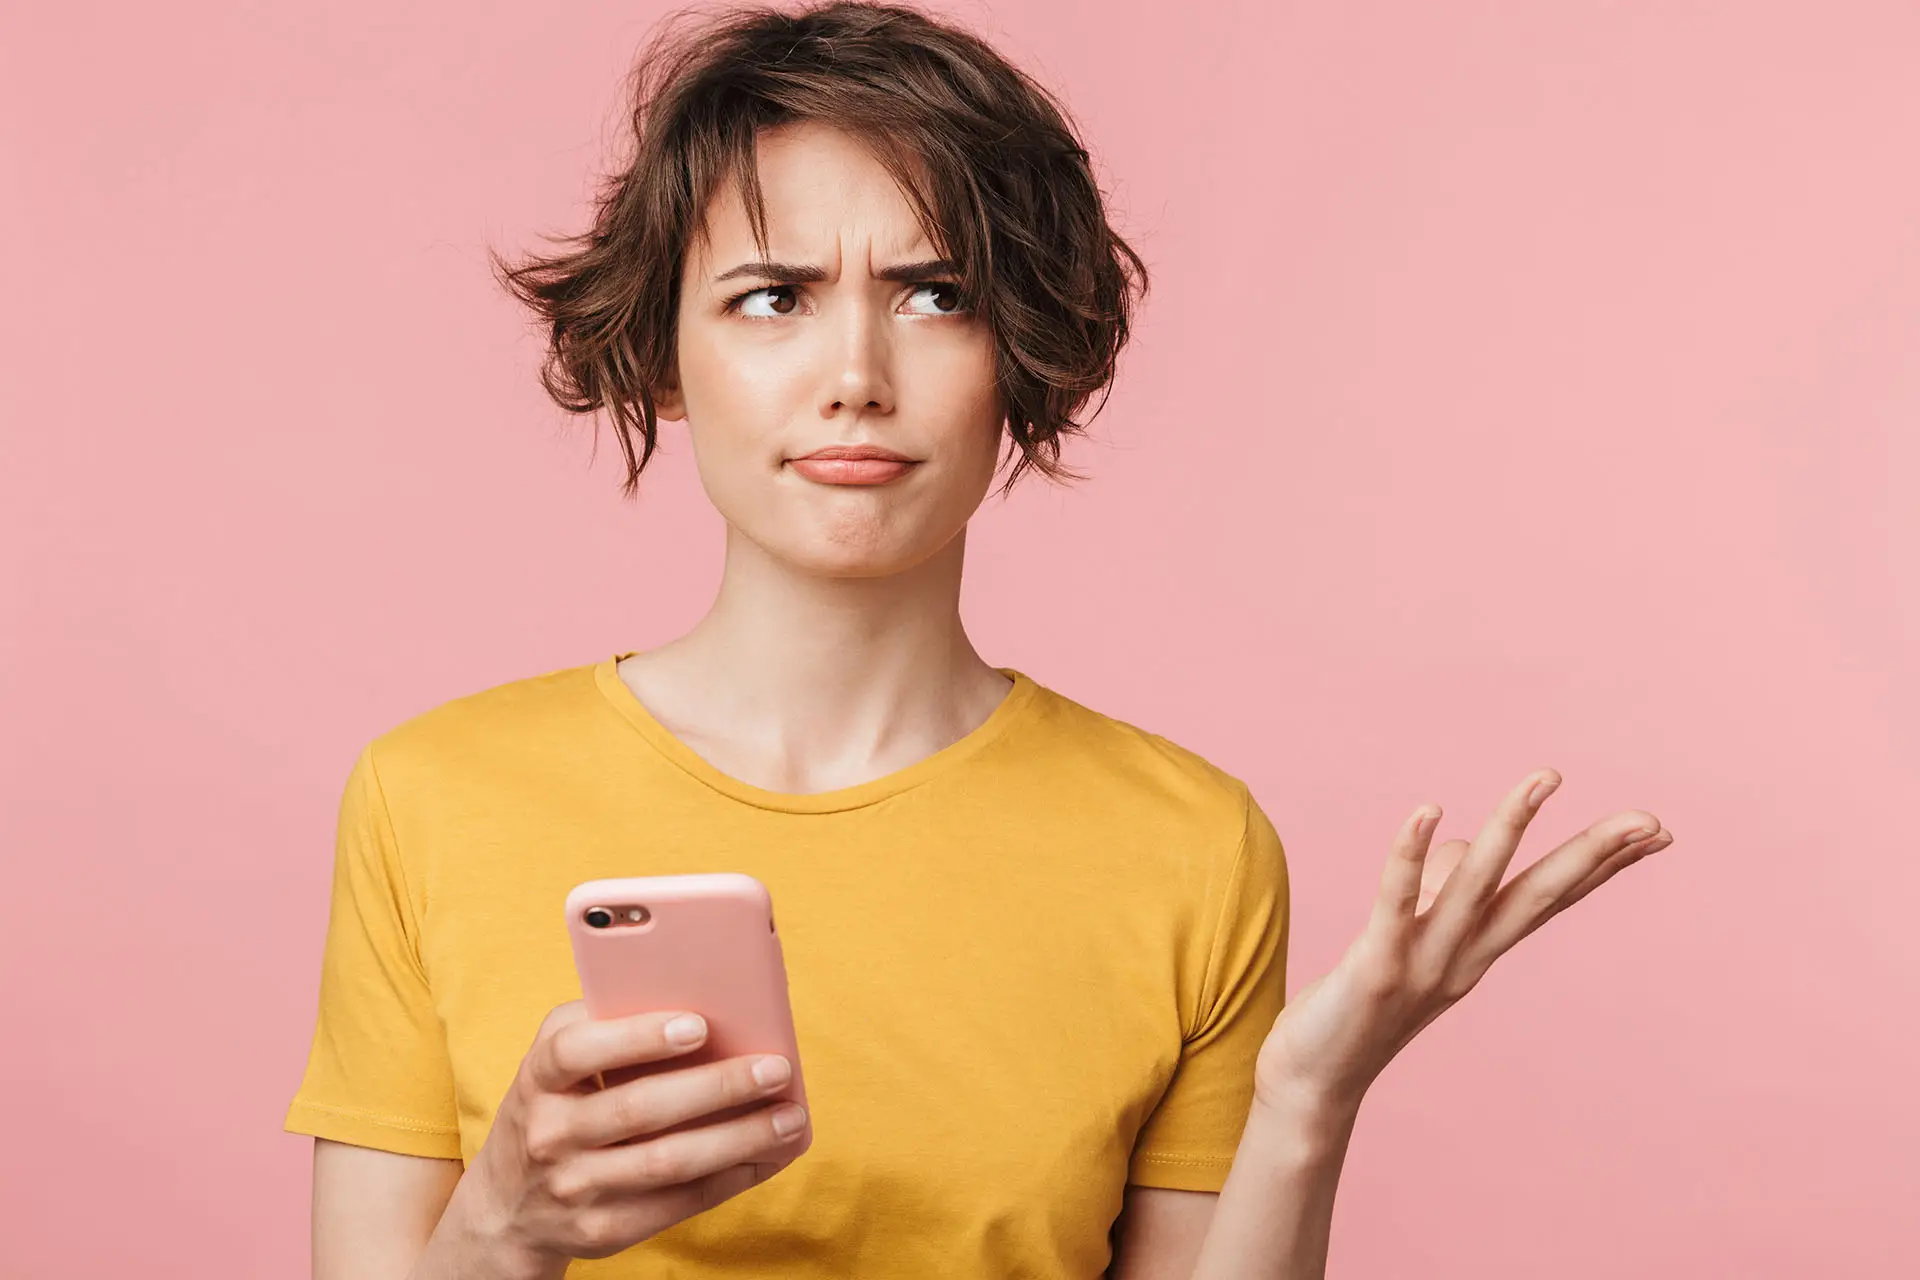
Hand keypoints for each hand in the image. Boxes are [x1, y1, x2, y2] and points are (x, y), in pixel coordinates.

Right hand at [444, 1002, 807, 1278]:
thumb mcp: (558, 1061)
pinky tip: (767, 1156)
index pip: (578, 1050)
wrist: (509, 1206)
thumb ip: (607, 1025)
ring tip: (790, 1118)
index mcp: (539, 1077)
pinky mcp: (603, 1229)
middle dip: (717, 1087)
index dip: (637, 1037)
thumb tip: (702, 1001)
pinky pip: (677, 1204)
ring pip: (668, 1162)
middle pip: (640, 1109)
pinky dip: (729, 1178)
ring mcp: (575, 1187)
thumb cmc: (557, 1104)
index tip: (699, 1025)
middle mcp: (550, 1134)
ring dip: (739, 1138)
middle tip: (776, 1068)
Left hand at [1253, 769, 1674, 1118]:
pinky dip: (1411, 855)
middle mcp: (1463, 958)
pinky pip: (1395, 901)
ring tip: (1546, 776)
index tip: (1655, 830)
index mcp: (1477, 952)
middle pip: (1538, 894)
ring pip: (1477, 885)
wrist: (1314, 1086)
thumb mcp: (1408, 940)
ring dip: (1511, 827)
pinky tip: (1427, 810)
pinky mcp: (1375, 968)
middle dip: (1593, 853)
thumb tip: (1455, 836)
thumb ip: (1436, 891)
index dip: (1602, 865)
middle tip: (1649, 816)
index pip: (1552, 898)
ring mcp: (1423, 964)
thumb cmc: (1358, 1008)